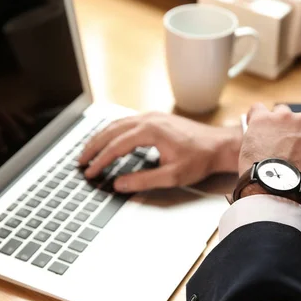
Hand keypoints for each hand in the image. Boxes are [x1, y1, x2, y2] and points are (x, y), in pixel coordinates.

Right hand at [79, 112, 242, 192]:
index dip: (100, 160)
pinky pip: (127, 122)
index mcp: (151, 131)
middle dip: (93, 146)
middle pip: (111, 131)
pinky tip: (108, 139)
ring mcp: (152, 116)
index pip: (116, 146)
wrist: (220, 145)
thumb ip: (144, 180)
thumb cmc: (200, 159)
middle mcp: (149, 119)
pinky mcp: (156, 118)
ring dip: (101, 137)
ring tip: (88, 151)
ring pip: (117, 124)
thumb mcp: (172, 175)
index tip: (90, 171)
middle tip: (80, 161)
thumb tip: (119, 184)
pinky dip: (112, 131)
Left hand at [239, 104, 300, 203]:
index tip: (300, 154)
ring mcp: (285, 117)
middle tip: (281, 151)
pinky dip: (255, 118)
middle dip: (291, 134)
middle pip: (299, 121)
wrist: (275, 191)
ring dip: (274, 126)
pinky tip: (253, 128)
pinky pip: (257, 110)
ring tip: (265, 143)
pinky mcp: (262, 119)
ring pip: (279, 114)